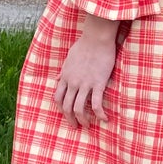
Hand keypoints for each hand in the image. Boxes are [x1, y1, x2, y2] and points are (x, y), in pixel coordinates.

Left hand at [53, 10, 121, 125]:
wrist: (97, 37)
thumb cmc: (85, 45)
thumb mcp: (69, 58)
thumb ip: (63, 70)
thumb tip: (57, 77)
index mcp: (65, 76)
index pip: (57, 97)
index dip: (61, 109)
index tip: (67, 114)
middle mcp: (72, 82)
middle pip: (66, 107)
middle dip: (70, 119)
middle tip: (76, 126)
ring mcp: (85, 84)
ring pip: (78, 109)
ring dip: (82, 120)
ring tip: (88, 126)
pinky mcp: (98, 83)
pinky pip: (96, 104)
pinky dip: (99, 114)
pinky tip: (105, 119)